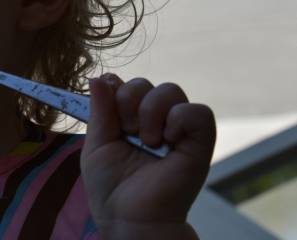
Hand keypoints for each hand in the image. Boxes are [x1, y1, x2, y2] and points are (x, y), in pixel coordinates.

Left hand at [81, 74, 215, 239]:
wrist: (130, 218)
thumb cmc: (111, 188)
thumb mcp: (96, 145)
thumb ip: (99, 111)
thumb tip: (98, 77)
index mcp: (128, 119)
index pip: (124, 84)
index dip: (115, 91)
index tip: (110, 111)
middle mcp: (154, 120)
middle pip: (144, 83)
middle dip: (129, 101)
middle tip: (127, 131)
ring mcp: (177, 129)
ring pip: (170, 90)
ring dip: (151, 111)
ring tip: (147, 140)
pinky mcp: (200, 141)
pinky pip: (198, 111)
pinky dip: (180, 119)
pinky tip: (167, 140)